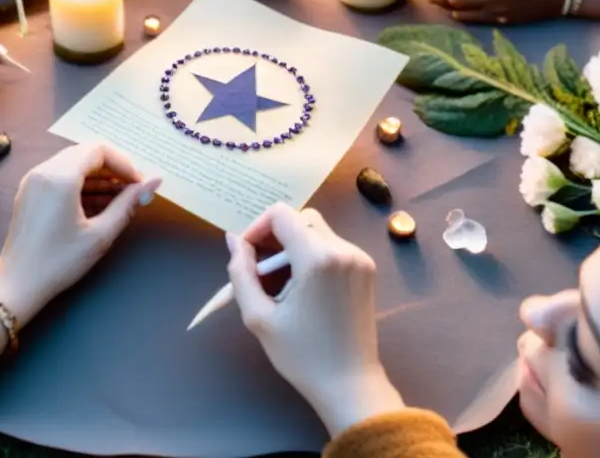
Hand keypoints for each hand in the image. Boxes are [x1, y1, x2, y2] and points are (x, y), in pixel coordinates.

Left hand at [0, 143, 161, 323]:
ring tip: (119, 199)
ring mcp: (33, 179)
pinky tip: (97, 204)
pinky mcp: (29, 191)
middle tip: (132, 190)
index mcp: (60, 177)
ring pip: (73, 163)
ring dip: (98, 176)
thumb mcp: (100, 234)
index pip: (99, 150)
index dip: (124, 163)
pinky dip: (81, 184)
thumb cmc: (60, 261)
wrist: (17, 284)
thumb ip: (128, 203)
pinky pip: (60, 175)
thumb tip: (154, 181)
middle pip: (85, 153)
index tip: (139, 184)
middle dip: (112, 168)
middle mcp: (44, 170)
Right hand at [228, 204, 403, 437]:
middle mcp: (343, 250)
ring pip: (317, 231)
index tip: (248, 256)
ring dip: (294, 247)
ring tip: (282, 284)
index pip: (281, 214)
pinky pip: (332, 247)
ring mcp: (359, 258)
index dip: (257, 228)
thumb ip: (241, 273)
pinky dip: (312, 256)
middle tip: (262, 270)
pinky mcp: (366, 269)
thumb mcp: (259, 317)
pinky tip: (304, 288)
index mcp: (317, 258)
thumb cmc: (302, 355)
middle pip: (301, 220)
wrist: (351, 385)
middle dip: (276, 237)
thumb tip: (233, 240)